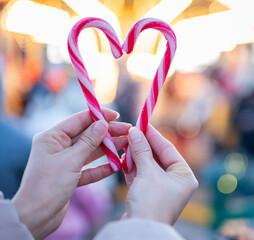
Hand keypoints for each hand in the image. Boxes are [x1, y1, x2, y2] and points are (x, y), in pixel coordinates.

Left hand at [12, 109, 130, 238]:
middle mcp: (58, 147)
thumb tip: (103, 123)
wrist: (35, 217)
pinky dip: (103, 167)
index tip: (116, 115)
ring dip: (109, 149)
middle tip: (128, 131)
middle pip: (88, 135)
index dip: (99, 116)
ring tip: (127, 144)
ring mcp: (65, 161)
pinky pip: (90, 168)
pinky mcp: (71, 176)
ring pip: (91, 151)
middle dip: (108, 133)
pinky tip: (117, 165)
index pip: (79, 120)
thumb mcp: (70, 161)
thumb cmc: (47, 186)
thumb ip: (89, 142)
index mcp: (52, 137)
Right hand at [124, 126, 197, 224]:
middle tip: (130, 132)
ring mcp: (161, 189)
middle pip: (157, 157)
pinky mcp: (148, 195)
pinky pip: (140, 176)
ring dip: (136, 156)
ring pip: (147, 166)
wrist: (139, 231)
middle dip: (143, 145)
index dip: (154, 135)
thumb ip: (141, 151)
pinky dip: (132, 168)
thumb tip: (135, 132)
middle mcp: (176, 182)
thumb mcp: (147, 173)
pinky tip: (123, 158)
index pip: (168, 149)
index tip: (141, 122)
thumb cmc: (151, 202)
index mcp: (184, 176)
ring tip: (125, 143)